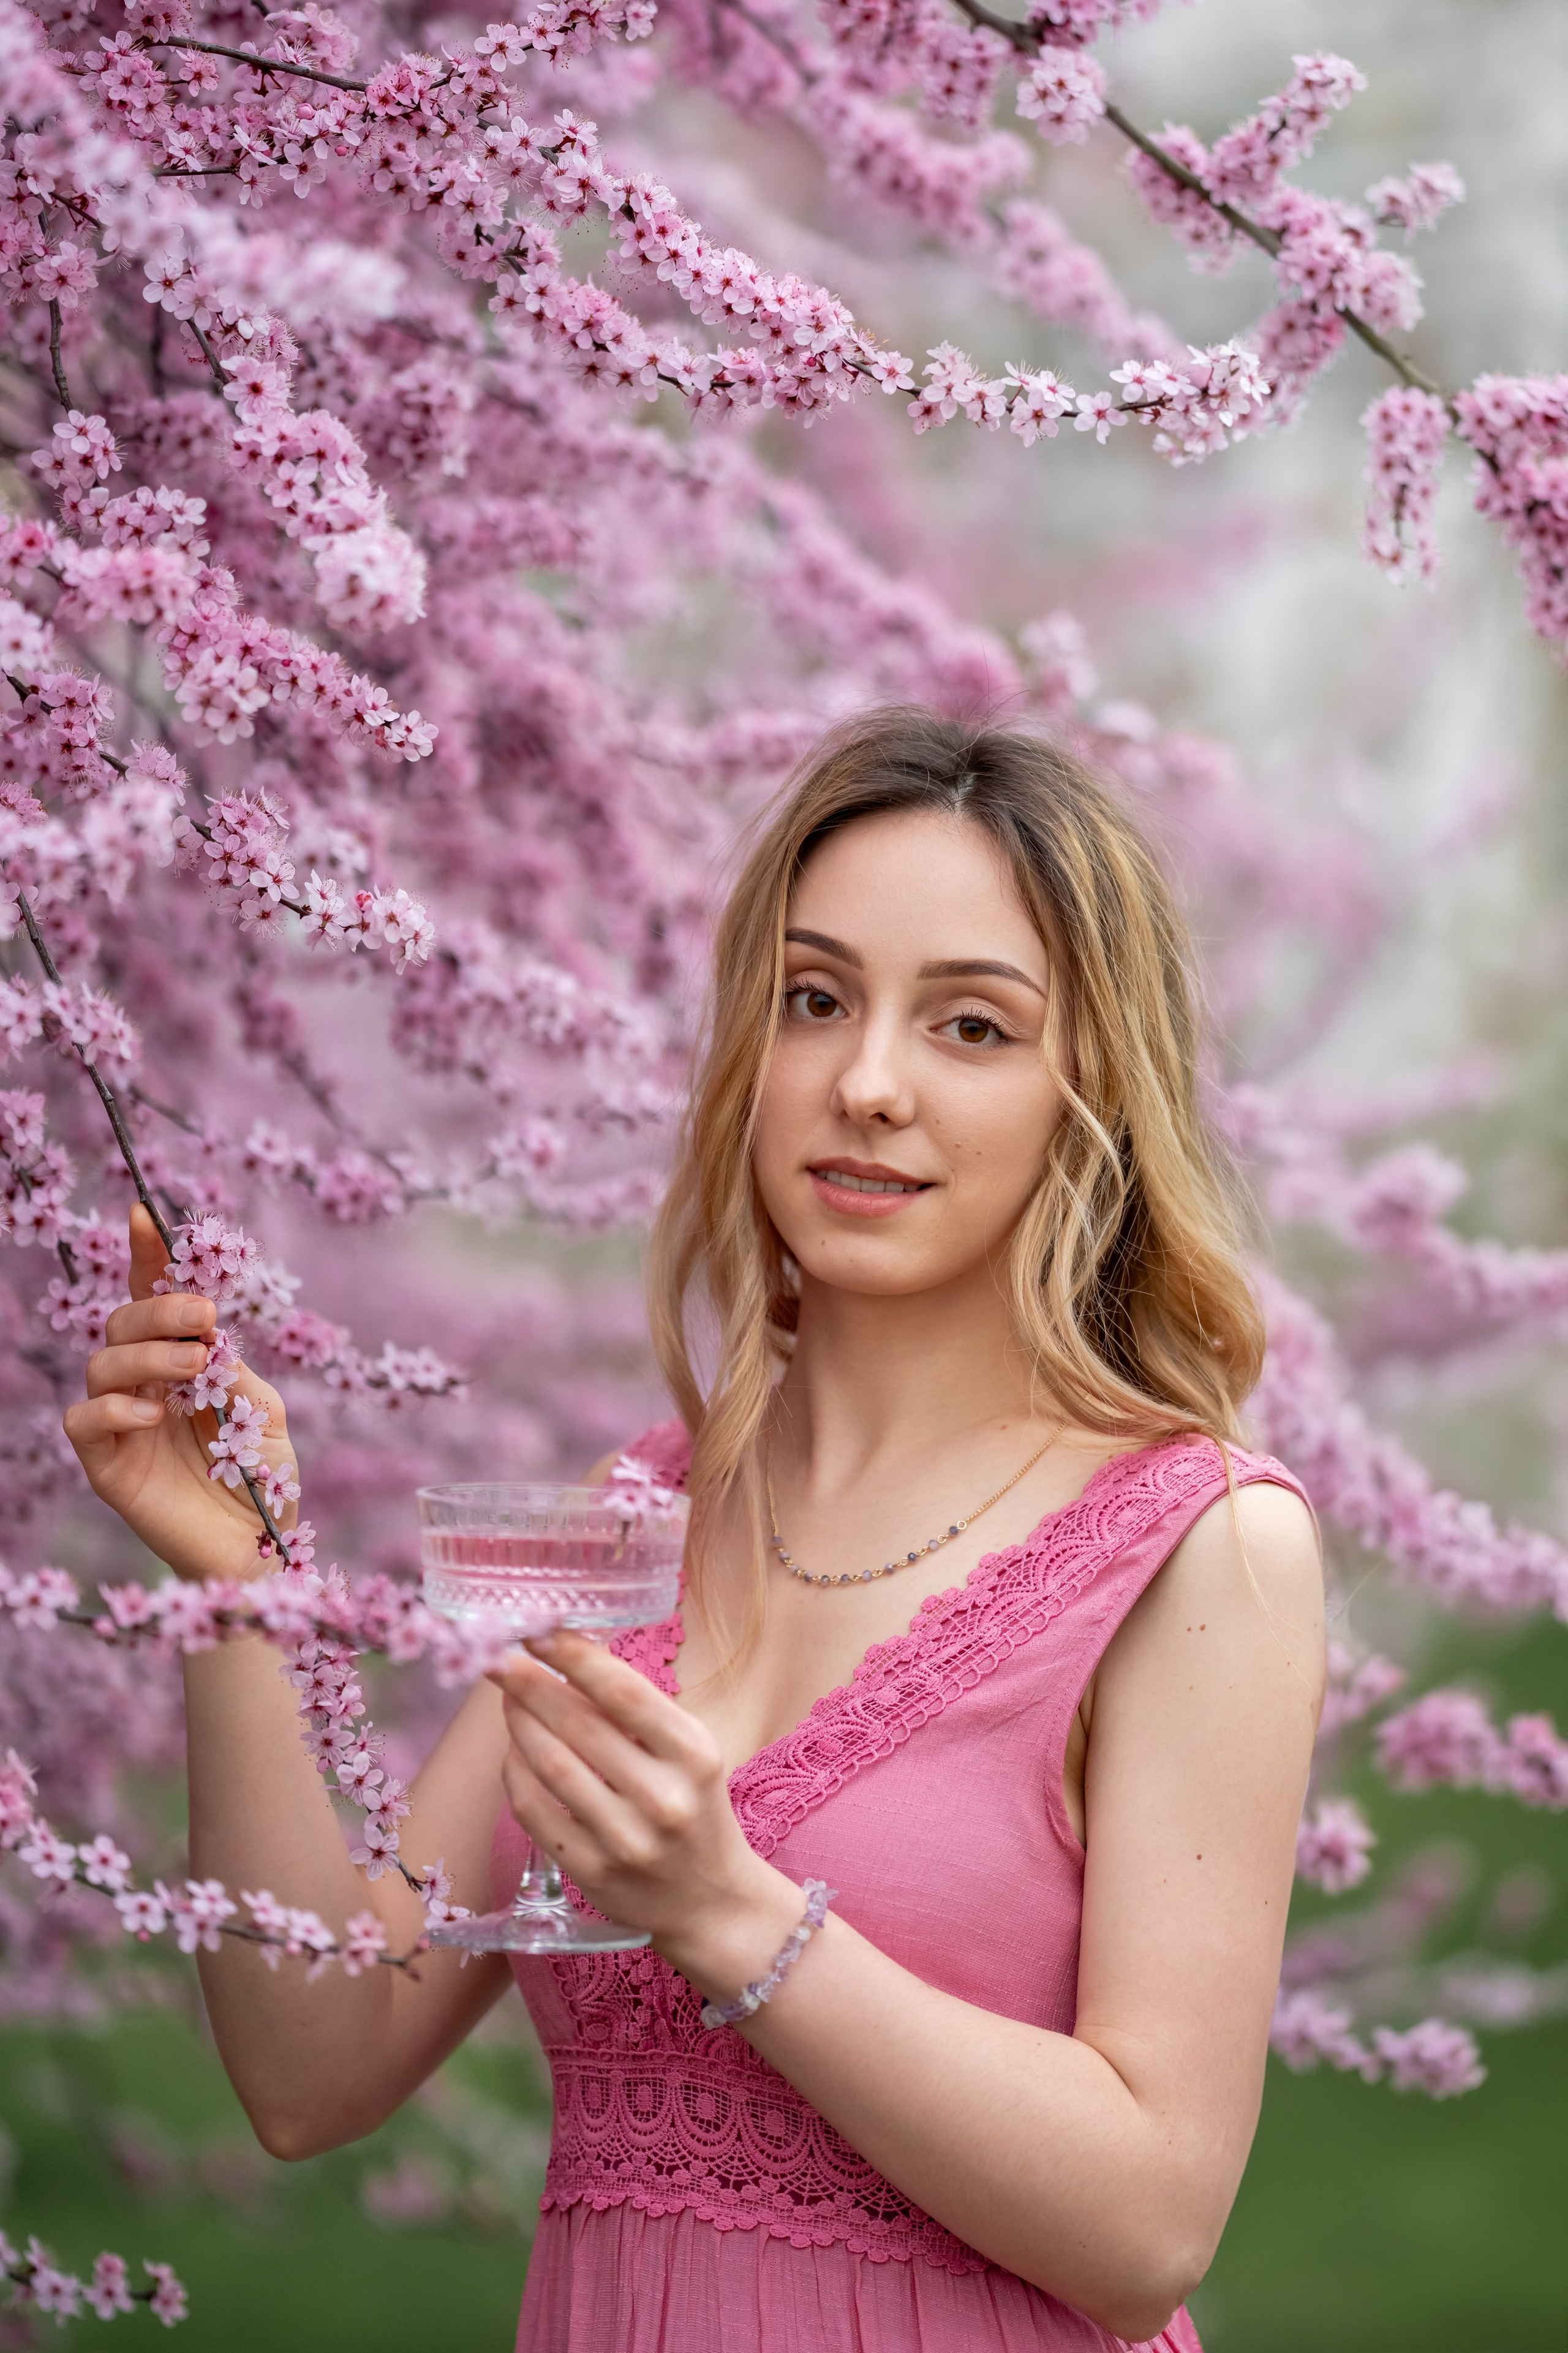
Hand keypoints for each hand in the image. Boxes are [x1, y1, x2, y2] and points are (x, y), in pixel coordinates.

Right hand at [62, 1204, 297, 1584]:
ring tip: (193, 1368)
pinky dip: (114, 1407)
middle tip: (204, 1320)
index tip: (145, 1213)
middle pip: (125, 1321)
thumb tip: (207, 1337)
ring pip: (102, 1361)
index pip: (152, 1299)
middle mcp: (145, 1385)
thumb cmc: (265, 1482)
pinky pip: (83, 1420)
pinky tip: (153, 1414)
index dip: (145, 1255)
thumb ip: (236, 1372)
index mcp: (183, 1364)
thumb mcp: (266, 1415)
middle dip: (161, 1308)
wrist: (258, 1553)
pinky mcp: (105, 1464)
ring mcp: (122, 1423)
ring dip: (147, 1354)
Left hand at [490, 1632, 803, 1994]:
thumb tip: (568, 1657)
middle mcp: (662, 1797)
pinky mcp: (593, 1874)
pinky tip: (513, 1753)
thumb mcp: (689, 1751)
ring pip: (551, 1766)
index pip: (625, 1693)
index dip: (574, 1657)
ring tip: (507, 1699)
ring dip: (519, 1724)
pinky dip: (515, 1775)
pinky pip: (535, 1813)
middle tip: (498, 1657)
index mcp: (694, 1754)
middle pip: (579, 1726)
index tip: (538, 1632)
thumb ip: (638, 1711)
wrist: (711, 1901)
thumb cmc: (696, 1807)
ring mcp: (625, 1840)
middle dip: (530, 1684)